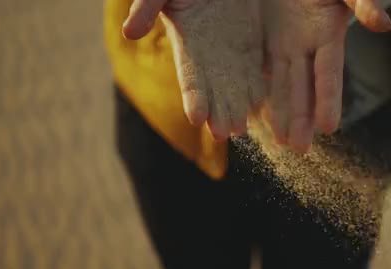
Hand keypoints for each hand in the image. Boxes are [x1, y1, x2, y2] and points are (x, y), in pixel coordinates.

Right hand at [122, 0, 264, 139]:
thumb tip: (128, 32)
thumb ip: (146, 7)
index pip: (189, 76)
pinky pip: (255, 68)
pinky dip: (258, 87)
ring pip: (235, 85)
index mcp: (186, 42)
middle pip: (214, 89)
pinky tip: (262, 105)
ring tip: (241, 129)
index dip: (192, 97)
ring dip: (238, 107)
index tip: (196, 118)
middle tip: (225, 134)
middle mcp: (208, 53)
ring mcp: (230, 49)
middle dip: (218, 112)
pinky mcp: (250, 41)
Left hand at [261, 0, 390, 152]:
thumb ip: (362, 1)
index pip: (328, 73)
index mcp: (326, 32)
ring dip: (280, 113)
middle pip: (303, 87)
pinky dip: (257, 91)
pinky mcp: (261, 37)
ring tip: (280, 141)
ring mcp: (281, 42)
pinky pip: (258, 69)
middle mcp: (304, 44)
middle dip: (301, 118)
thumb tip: (383, 24)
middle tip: (298, 149)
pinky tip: (253, 113)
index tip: (329, 128)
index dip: (329, 99)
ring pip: (280, 84)